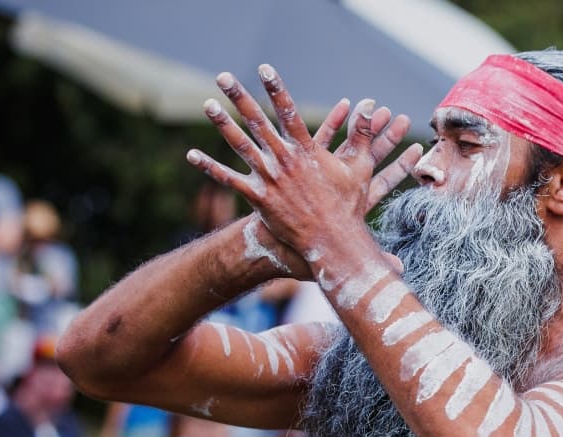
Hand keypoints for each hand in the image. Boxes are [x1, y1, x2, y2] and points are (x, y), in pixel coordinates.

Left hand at [185, 64, 422, 260]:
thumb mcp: (359, 167)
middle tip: (223, 77)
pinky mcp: (259, 199)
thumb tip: (370, 103)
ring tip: (208, 104)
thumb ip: (362, 133)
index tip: (264, 69)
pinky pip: (229, 180)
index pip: (288, 111)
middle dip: (240, 97)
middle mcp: (284, 160)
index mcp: (306, 151)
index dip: (276, 89)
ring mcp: (269, 179)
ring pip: (240, 145)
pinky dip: (210, 167)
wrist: (333, 242)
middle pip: (257, 122)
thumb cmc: (348, 206)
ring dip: (223, 124)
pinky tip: (191, 155)